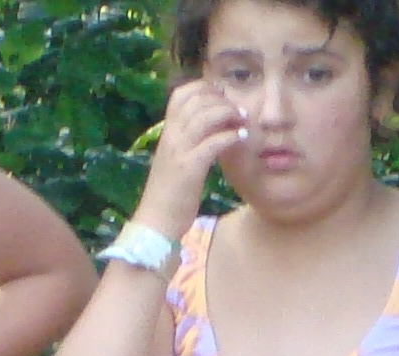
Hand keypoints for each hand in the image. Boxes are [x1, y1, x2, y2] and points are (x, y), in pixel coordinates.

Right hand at [134, 76, 250, 240]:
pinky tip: (242, 138)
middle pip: (197, 99)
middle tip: (238, 111)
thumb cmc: (168, 196)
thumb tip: (203, 129)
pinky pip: (214, 142)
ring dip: (229, 114)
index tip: (223, 99)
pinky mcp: (190, 167)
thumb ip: (185, 142)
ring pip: (206, 115)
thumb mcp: (174, 161)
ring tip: (242, 122)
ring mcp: (180, 150)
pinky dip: (231, 136)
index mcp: (167, 132)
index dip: (205, 89)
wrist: (156, 223)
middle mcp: (171, 135)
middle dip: (222, 100)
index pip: (182, 93)